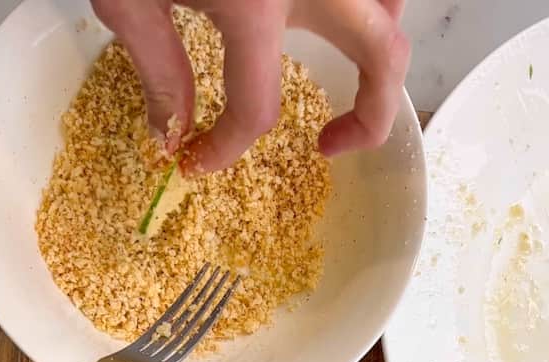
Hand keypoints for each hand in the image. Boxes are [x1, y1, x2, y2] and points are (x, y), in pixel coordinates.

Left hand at [91, 0, 409, 171]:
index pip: (257, 108)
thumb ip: (156, 65)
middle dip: (369, 118)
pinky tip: (334, 16)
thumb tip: (172, 129)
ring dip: (377, 56)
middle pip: (385, 62)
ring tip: (342, 75)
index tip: (201, 159)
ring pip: (393, 12)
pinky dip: (372, 7)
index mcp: (257, 5)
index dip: (226, 148)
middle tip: (332, 143)